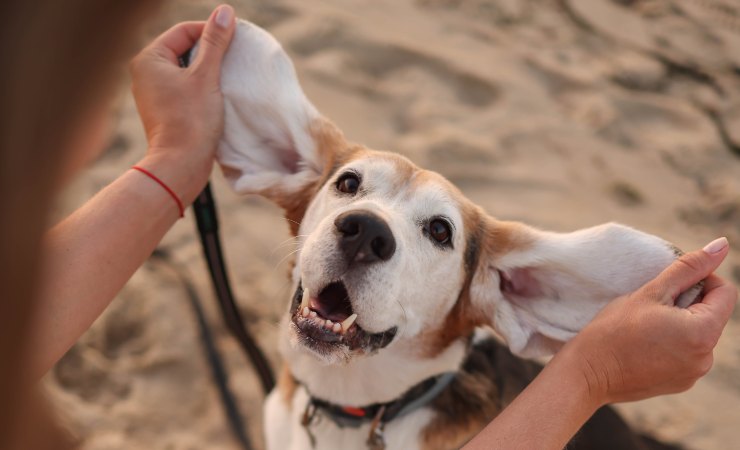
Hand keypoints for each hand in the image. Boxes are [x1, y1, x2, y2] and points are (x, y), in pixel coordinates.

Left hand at [129, 4, 235, 203]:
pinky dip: (202, 87)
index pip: (185, 31)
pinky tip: (217, 94)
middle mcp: (145, 72)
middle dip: (210, 52)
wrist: (180, 165)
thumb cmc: (192, 120)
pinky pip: (185, 87)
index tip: (236, 40)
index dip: (212, 32)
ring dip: (208, 70)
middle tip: (234, 59)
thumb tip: (225, 11)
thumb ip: (216, 42)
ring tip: (227, 77)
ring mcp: (153, 92)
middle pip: (184, 49)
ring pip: (186, 69)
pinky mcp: (163, 109)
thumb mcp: (207, 76)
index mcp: (149, 59)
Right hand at [563, 237, 736, 404]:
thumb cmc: (613, 329)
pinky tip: (643, 344)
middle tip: (651, 305)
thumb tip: (721, 245)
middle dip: (687, 303)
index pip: (725, 293)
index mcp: (702, 332)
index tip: (670, 283)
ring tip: (644, 326)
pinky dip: (671, 344)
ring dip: (679, 323)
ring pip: (697, 334)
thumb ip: (688, 268)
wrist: (587, 372)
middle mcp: (706, 358)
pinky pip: (686, 354)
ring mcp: (693, 374)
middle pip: (711, 314)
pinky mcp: (680, 383)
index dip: (701, 279)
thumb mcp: (650, 292)